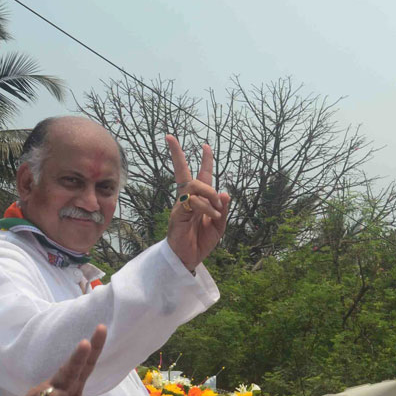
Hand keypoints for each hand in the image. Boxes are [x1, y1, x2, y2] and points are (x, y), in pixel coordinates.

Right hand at [165, 135, 229, 270]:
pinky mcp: (178, 213)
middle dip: (176, 154)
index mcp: (200, 200)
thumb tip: (225, 192)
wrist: (190, 258)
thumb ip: (223, 209)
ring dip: (210, 195)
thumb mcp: (220, 224)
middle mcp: (188, 199)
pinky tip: (212, 217)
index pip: (202, 176)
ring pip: (195, 185)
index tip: (205, 145)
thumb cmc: (202, 241)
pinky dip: (207, 207)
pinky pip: (194, 201)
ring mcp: (181, 205)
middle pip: (183, 172)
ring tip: (216, 212)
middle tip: (170, 138)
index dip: (205, 161)